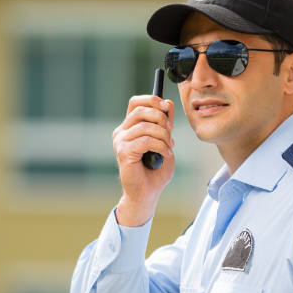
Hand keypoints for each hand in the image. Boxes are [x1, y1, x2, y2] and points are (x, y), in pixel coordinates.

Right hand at [113, 94, 175, 225]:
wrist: (148, 192)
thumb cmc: (156, 168)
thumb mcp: (165, 140)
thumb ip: (165, 123)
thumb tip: (168, 103)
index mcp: (129, 127)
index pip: (136, 103)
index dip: (151, 100)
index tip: (166, 106)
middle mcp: (121, 132)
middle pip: (141, 111)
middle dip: (161, 118)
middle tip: (172, 130)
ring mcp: (120, 142)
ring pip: (145, 126)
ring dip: (163, 135)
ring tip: (170, 146)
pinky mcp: (123, 153)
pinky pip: (145, 141)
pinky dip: (160, 146)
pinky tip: (166, 154)